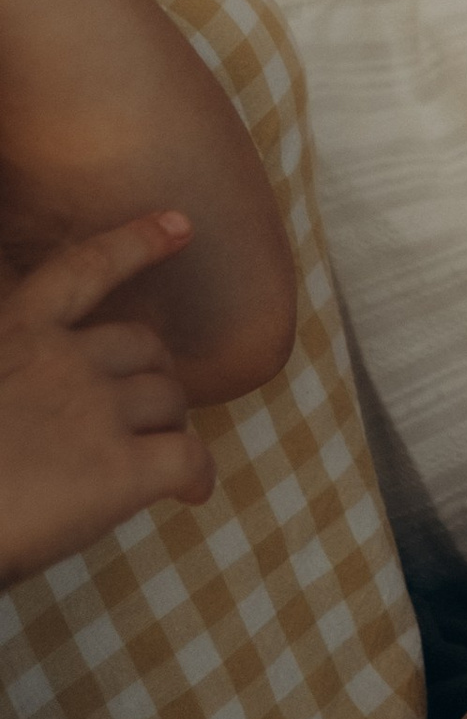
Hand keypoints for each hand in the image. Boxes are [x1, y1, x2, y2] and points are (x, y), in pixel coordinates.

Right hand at [0, 214, 211, 583]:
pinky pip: (187, 457)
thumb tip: (42, 404)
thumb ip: (15, 375)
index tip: (181, 225)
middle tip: (147, 414)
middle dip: (152, 375)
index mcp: (15, 333)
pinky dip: (197, 474)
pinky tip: (189, 493)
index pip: (83, 271)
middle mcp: (61, 359)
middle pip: (144, 347)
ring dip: (170, 426)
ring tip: (156, 462)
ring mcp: (95, 410)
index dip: (137, 243)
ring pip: (169, 400)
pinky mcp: (119, 470)